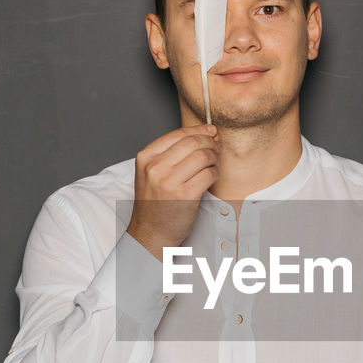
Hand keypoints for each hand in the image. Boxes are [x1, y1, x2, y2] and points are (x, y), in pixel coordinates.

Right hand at [127, 125, 218, 260]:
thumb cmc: (155, 203)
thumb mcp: (152, 172)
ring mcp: (169, 181)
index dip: (199, 130)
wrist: (151, 232)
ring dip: (214, 158)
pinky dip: (215, 173)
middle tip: (216, 147)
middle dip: (210, 142)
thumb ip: (171, 153)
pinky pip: (209, 174)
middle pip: (193, 142)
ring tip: (214, 164)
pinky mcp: (185, 195)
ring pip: (203, 156)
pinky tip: (213, 177)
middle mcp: (155, 167)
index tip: (210, 131)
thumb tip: (205, 133)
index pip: (178, 133)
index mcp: (146, 157)